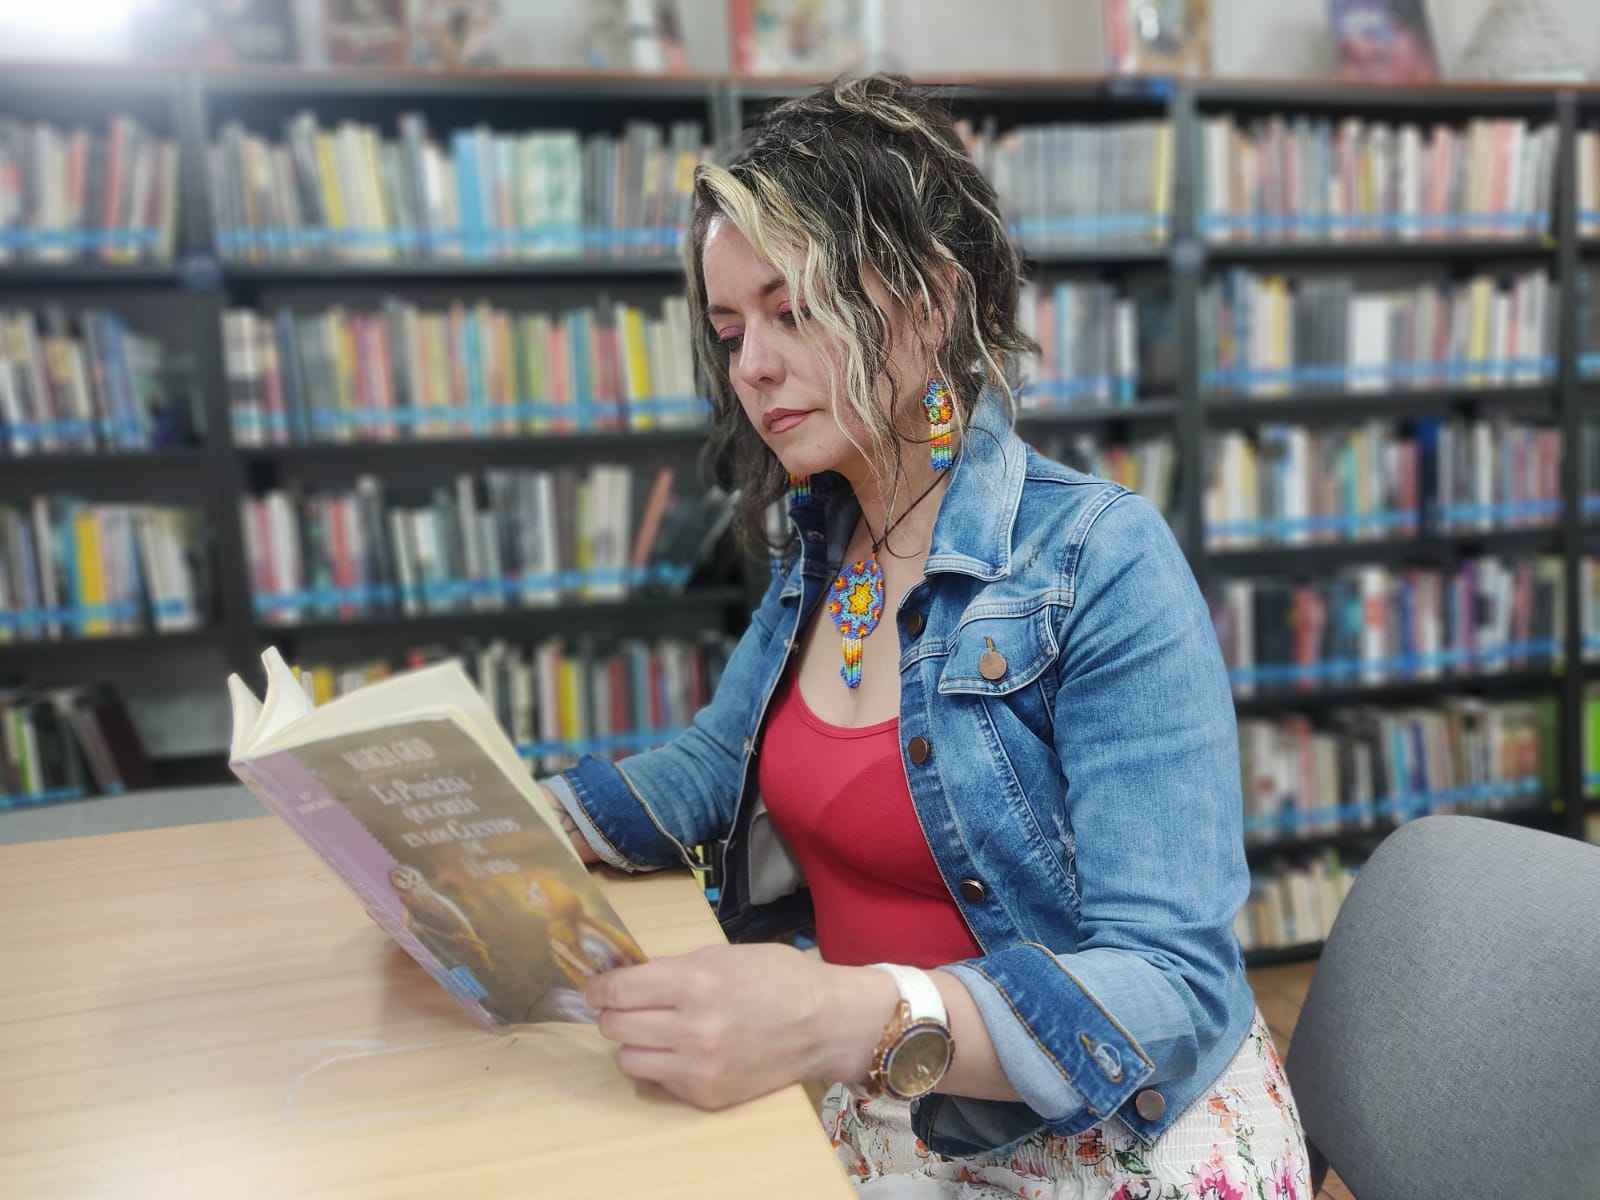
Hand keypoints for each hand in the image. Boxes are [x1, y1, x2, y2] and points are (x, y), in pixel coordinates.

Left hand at [583, 943, 888, 1109]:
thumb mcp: (721, 955)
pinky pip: (658, 1080)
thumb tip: (626, 976)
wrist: (824, 1023)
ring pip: (628, 1058)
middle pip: (615, 1026)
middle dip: (614, 1013)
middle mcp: (693, 1028)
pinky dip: (661, 1064)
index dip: (599, 988)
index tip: (596, 988)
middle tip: (626, 1006)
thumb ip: (671, 968)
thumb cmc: (777, 978)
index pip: (618, 991)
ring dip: (633, 1042)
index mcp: (696, 982)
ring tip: (653, 1030)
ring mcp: (700, 1067)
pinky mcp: (707, 1095)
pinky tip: (682, 1049)